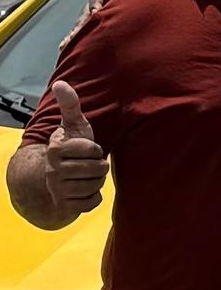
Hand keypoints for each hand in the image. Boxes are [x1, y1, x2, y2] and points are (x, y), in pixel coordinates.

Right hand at [39, 82, 108, 220]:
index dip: (95, 150)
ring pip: (96, 185)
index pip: (93, 149)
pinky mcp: (65, 207)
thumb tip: (60, 82)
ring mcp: (57, 190)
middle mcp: (53, 170)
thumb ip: (70, 105)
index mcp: (56, 148)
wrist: (54, 180)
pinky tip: (83, 191)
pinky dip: (93, 197)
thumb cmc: (72, 149)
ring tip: (85, 177)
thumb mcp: (73, 126)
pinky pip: (92, 202)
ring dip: (96, 182)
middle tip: (88, 165)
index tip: (85, 150)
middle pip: (98, 169)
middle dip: (98, 166)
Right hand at [66, 0, 156, 47]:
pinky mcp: (99, 22)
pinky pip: (87, 31)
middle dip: (80, 24)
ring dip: (76, 35)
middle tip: (75, 35)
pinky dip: (78, 40)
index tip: (95, 13)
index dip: (96, 4)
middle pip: (86, 13)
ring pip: (83, 24)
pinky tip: (68, 50)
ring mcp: (96, 12)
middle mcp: (98, 1)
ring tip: (66, 46)